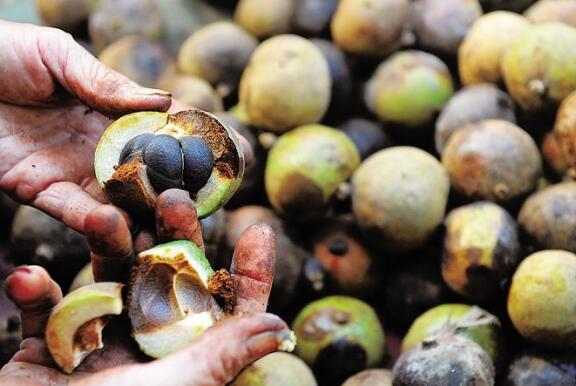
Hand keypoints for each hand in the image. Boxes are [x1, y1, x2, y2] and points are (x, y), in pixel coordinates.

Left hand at [0, 20, 251, 232]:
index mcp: (110, 112)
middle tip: (207, 208)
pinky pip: (73, 213)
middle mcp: (98, 147)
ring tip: (168, 231)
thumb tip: (167, 102)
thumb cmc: (1, 52)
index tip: (236, 156)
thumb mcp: (59, 57)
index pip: (165, 133)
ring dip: (143, 219)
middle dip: (179, 193)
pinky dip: (97, 223)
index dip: (198, 146)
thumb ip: (108, 84)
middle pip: (149, 177)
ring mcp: (71, 172)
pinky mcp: (37, 191)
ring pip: (118, 204)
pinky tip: (118, 227)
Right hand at [1, 189, 283, 385]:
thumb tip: (280, 326)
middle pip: (167, 279)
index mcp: (185, 356)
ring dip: (102, 247)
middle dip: (172, 238)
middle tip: (175, 197)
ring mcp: (98, 342)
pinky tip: (26, 278)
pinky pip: (43, 311)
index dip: (247, 273)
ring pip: (106, 280)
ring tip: (102, 216)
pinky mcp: (49, 346)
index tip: (259, 229)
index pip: (225, 311)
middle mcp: (146, 345)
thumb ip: (224, 355)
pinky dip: (33, 295)